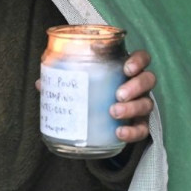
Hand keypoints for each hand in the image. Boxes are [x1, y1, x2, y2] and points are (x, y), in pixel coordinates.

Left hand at [35, 50, 155, 143]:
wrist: (99, 120)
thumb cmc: (91, 92)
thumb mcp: (80, 83)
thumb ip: (64, 80)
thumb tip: (41, 83)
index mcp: (125, 70)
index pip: (142, 58)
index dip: (138, 61)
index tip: (126, 68)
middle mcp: (138, 86)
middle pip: (148, 80)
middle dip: (136, 86)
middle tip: (118, 94)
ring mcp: (141, 105)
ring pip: (147, 104)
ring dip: (132, 107)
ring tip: (113, 112)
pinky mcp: (139, 125)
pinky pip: (142, 129)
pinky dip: (132, 132)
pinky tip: (119, 132)